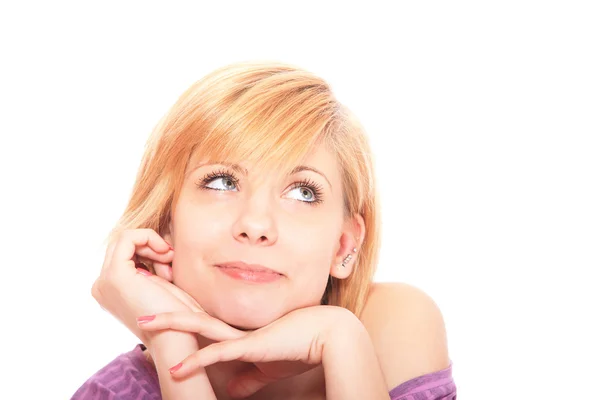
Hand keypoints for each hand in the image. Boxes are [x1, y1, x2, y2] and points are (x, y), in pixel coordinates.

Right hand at [91, 228, 203, 347]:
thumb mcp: (158, 284)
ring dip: (151, 244)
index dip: (149, 249)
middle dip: (150, 246)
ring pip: (125, 239)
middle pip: (122, 244)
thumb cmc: (176, 317)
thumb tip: (148, 242)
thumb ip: (148, 265)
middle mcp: (101, 285)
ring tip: (169, 261)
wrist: (177, 340)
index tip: (170, 260)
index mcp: (109, 289)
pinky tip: (166, 254)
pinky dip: (149, 238)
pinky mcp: (115, 276)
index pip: (123, 251)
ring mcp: (105, 281)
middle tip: (170, 260)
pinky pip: (128, 237)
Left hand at [137, 305, 356, 397]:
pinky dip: (197, 361)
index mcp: (237, 333)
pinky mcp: (251, 347)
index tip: (157, 317)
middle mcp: (235, 329)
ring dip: (170, 324)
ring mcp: (241, 336)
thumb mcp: (270, 368)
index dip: (178, 318)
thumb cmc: (302, 347)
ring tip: (145, 322)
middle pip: (192, 315)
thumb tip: (234, 391)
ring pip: (198, 324)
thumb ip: (250, 378)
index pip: (201, 322)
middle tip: (139, 307)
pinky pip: (218, 354)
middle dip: (165, 311)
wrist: (328, 335)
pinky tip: (178, 368)